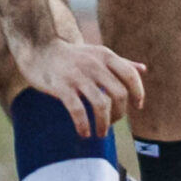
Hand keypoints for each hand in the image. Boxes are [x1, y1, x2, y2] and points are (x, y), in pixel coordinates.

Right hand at [12, 37, 145, 138]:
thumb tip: (143, 69)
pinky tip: (83, 133)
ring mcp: (76, 76)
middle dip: (120, 114)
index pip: (130, 75)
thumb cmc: (70, 55)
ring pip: (101, 105)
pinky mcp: (61, 86)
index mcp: (104, 55)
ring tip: (100, 133)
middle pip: (119, 94)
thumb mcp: (96, 53)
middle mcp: (93, 64)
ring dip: (104, 124)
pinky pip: (78, 110)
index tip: (136, 106)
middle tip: (113, 123)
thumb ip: (119, 62)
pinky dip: (84, 125)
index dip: (138, 93)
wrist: (37, 48)